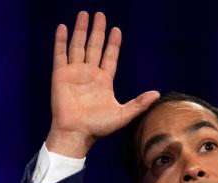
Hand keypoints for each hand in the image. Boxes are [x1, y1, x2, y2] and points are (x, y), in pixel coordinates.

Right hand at [46, 11, 159, 156]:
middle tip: (100, 15)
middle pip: (94, 47)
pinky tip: (63, 28)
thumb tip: (157, 94)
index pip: (110, 57)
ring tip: (84, 14)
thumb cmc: (98, 127)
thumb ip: (139, 103)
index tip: (116, 30)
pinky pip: (60, 54)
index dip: (113, 44)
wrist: (76, 133)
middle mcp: (89, 74)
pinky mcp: (60, 75)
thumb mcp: (123, 115)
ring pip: (78, 46)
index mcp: (104, 81)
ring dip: (81, 30)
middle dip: (98, 31)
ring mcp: (74, 73)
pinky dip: (61, 41)